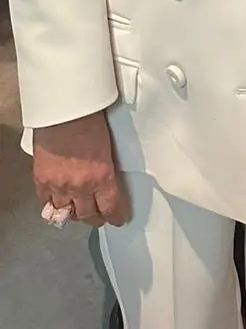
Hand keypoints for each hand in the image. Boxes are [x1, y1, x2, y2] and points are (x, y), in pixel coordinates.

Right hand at [32, 112, 129, 228]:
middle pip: (88, 215)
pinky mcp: (42, 180)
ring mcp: (59, 185)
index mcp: (102, 175)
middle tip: (100, 219)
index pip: (111, 207)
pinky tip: (58, 207)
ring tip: (79, 214)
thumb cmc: (89, 117)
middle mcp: (80, 186)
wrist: (63, 109)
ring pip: (66, 215)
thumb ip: (107, 165)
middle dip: (96, 219)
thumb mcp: (108, 144)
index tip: (119, 219)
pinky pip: (46, 204)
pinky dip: (52, 208)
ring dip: (74, 216)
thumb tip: (108, 178)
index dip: (116, 216)